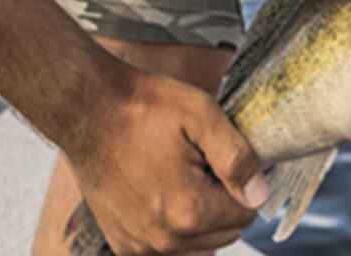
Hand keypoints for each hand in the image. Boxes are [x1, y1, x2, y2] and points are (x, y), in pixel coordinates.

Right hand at [67, 67, 267, 253]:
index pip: (247, 213)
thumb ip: (238, 159)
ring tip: (183, 178)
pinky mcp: (123, 245)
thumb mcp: (204, 117)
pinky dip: (176, 228)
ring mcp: (139, 247)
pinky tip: (164, 194)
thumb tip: (261, 195)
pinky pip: (170, 249)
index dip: (244, 182)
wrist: (89, 111)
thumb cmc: (146, 109)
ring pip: (201, 244)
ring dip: (201, 217)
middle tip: (202, 165)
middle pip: (226, 232)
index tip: (223, 159)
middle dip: (224, 202)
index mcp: (189, 211)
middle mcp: (164, 240)